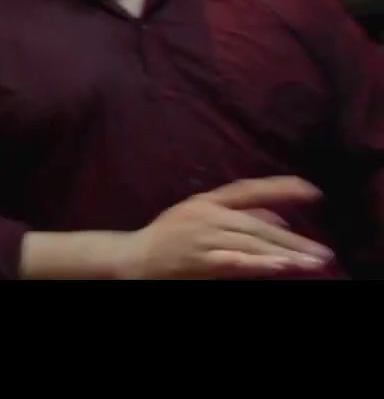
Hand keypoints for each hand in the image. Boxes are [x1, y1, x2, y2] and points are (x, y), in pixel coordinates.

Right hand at [117, 176, 335, 279]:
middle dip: (293, 240)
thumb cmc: (168, 239)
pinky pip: (234, 262)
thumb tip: (278, 219)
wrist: (132, 258)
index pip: (248, 190)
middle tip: (323, 254)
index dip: (280, 189)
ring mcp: (203, 238)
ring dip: (284, 254)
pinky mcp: (199, 261)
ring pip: (251, 244)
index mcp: (207, 202)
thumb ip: (236, 216)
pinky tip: (279, 266)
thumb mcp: (199, 218)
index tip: (313, 192)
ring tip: (312, 264)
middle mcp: (207, 215)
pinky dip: (258, 263)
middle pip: (257, 226)